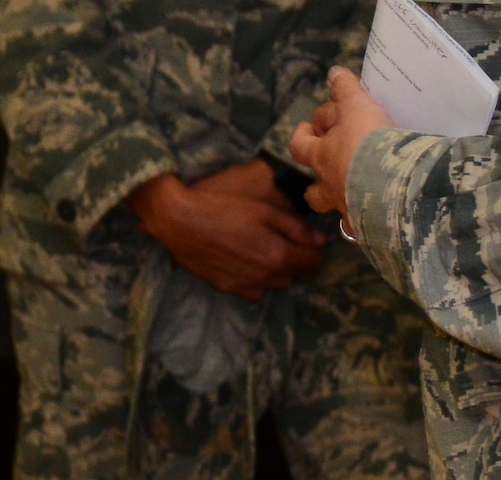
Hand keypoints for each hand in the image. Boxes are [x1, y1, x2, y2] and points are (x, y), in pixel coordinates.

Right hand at [128, 165, 325, 302]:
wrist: (180, 222)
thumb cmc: (223, 208)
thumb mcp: (263, 210)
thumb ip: (294, 227)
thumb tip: (319, 240)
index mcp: (279, 255)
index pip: (313, 261)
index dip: (314, 248)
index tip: (307, 238)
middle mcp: (267, 277)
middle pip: (296, 274)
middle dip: (296, 259)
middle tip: (285, 239)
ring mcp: (247, 286)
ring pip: (277, 284)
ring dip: (279, 270)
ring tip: (265, 249)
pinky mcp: (229, 289)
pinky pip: (255, 291)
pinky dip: (259, 281)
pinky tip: (248, 263)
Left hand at [290, 67, 395, 226]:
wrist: (394, 186)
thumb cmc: (370, 142)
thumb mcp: (358, 107)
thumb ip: (346, 90)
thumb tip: (334, 72)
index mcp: (322, 158)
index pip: (300, 145)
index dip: (303, 135)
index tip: (310, 127)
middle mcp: (330, 187)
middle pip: (313, 190)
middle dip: (318, 178)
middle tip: (331, 164)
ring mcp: (348, 211)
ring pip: (337, 211)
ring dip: (342, 202)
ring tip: (356, 194)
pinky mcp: (371, 229)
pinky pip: (365, 229)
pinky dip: (369, 223)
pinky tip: (379, 218)